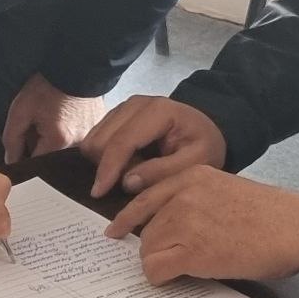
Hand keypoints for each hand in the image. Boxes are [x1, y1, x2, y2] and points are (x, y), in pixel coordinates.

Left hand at [0, 73, 104, 162]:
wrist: (75, 66)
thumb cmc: (48, 86)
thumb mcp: (21, 111)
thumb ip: (12, 140)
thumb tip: (12, 162)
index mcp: (59, 143)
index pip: (36, 165)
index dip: (26, 156)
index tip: (24, 142)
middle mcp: (78, 145)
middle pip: (52, 159)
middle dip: (41, 147)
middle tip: (40, 124)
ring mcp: (91, 138)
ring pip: (66, 151)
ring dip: (56, 141)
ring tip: (54, 119)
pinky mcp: (97, 130)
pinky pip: (79, 140)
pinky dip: (69, 133)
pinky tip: (66, 117)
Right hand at [83, 96, 226, 198]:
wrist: (204, 130)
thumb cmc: (203, 146)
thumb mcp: (197, 163)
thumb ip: (164, 172)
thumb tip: (126, 182)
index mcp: (158, 111)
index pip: (122, 141)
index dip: (108, 168)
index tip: (98, 193)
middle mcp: (135, 103)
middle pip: (101, 140)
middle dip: (110, 166)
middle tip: (135, 180)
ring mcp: (123, 107)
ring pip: (93, 139)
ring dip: (106, 162)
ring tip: (134, 170)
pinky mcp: (116, 114)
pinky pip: (96, 139)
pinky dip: (105, 156)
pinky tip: (127, 162)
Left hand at [104, 167, 298, 283]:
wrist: (297, 227)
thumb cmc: (273, 215)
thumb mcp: (227, 189)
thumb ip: (197, 199)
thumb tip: (172, 224)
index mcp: (193, 176)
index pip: (144, 196)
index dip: (127, 218)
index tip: (115, 231)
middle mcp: (183, 194)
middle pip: (144, 228)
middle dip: (154, 247)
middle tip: (172, 260)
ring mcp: (186, 221)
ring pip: (147, 250)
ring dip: (161, 262)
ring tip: (190, 266)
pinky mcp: (192, 251)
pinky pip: (155, 269)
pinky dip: (161, 277)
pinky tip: (178, 277)